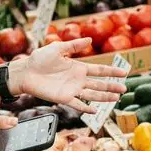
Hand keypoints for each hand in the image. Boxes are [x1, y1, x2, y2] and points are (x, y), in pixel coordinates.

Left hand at [12, 39, 126, 113]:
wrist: (26, 72)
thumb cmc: (39, 59)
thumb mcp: (58, 48)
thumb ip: (74, 45)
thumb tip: (89, 39)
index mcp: (78, 67)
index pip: (99, 70)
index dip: (111, 72)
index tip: (124, 72)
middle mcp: (77, 80)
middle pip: (99, 84)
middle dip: (112, 86)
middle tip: (124, 89)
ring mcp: (72, 90)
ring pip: (92, 94)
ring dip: (104, 97)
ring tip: (116, 98)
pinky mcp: (63, 98)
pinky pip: (77, 104)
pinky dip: (86, 107)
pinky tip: (95, 110)